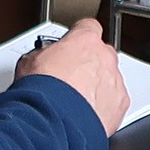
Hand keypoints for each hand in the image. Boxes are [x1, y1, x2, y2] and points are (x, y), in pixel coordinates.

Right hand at [16, 20, 129, 135]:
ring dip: (96, 87)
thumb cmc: (40, 92)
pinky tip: (85, 115)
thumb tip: (39, 57)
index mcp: (84, 41)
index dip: (78, 36)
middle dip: (88, 64)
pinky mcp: (120, 103)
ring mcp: (115, 80)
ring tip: (76, 102)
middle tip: (70, 78)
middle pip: (101, 54)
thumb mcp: (29, 62)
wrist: (53, 122)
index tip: (72, 44)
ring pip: (109, 78)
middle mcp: (104, 57)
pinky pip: (114, 101)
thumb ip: (42, 53)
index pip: (87, 27)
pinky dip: (103, 107)